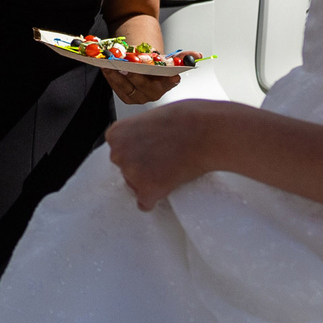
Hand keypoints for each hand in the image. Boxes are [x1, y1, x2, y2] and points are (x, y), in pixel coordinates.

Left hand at [101, 60, 183, 106]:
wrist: (145, 71)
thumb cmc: (156, 66)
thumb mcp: (168, 59)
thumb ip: (182, 57)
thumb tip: (197, 54)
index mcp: (167, 85)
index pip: (170, 83)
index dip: (171, 80)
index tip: (172, 76)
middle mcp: (154, 94)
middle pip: (144, 86)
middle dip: (135, 76)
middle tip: (127, 66)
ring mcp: (140, 97)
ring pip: (128, 87)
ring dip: (117, 76)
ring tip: (110, 64)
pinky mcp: (127, 97)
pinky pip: (118, 88)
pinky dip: (111, 77)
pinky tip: (106, 68)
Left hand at [104, 100, 244, 209]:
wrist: (207, 131)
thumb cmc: (185, 119)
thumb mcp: (150, 118)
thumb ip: (137, 134)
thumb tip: (139, 147)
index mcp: (116, 134)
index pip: (119, 151)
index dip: (138, 151)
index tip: (152, 147)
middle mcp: (118, 154)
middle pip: (125, 169)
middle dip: (141, 167)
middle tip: (164, 158)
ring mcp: (131, 174)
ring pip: (135, 186)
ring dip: (150, 182)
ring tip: (171, 166)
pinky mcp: (147, 190)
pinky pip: (145, 204)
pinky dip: (156, 198)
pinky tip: (169, 185)